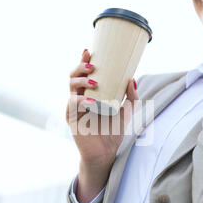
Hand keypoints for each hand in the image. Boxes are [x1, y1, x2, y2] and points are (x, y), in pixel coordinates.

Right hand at [65, 49, 139, 167]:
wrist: (106, 152)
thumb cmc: (113, 131)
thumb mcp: (126, 111)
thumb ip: (131, 96)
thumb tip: (132, 79)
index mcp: (90, 93)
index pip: (84, 73)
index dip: (84, 60)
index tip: (89, 50)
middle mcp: (79, 97)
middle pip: (73, 75)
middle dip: (80, 66)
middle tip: (93, 65)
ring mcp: (74, 107)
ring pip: (71, 86)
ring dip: (81, 80)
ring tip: (94, 81)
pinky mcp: (71, 119)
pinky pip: (72, 104)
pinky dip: (81, 100)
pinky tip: (90, 101)